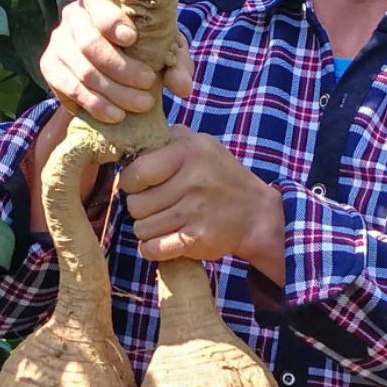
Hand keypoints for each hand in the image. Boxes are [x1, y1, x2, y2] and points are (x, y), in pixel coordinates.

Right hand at [40, 0, 193, 124]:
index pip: (98, 1)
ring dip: (115, 92)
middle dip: (123, 69)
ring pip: (83, 70)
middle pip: (90, 43)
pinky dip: (95, 104)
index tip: (132, 38)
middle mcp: (73, 13)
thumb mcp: (164, 48)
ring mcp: (58, 40)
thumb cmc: (143, 47)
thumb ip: (177, 63)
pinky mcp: (50, 66)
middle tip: (149, 85)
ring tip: (140, 105)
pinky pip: (69, 88)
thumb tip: (182, 87)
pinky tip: (116, 115)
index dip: (112, 21)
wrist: (112, 66)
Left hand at [120, 127, 285, 281]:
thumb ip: (172, 137)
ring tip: (165, 221)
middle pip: (135, 204)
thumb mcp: (202, 145)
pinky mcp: (197, 239)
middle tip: (157, 206)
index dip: (130, 182)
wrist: (256, 214)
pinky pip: (153, 249)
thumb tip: (140, 137)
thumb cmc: (221, 177)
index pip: (136, 172)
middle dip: (140, 208)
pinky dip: (152, 249)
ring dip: (148, 229)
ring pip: (141, 229)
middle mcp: (192, 181)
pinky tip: (163, 241)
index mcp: (188, 152)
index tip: (140, 186)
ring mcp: (195, 212)